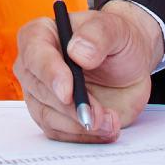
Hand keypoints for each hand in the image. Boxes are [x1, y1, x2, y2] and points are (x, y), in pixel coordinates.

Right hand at [11, 0, 164, 142]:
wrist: (130, 64)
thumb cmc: (117, 40)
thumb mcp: (116, 29)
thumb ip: (98, 35)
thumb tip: (77, 52)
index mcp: (40, 35)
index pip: (34, 55)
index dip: (50, 75)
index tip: (68, 92)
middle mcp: (34, 66)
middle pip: (40, 91)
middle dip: (71, 107)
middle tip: (99, 115)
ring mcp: (41, 93)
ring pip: (48, 116)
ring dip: (79, 125)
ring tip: (111, 122)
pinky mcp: (54, 116)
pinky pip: (60, 133)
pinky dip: (84, 136)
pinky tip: (107, 128)